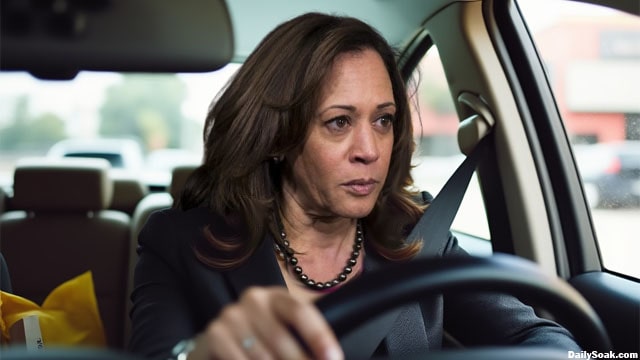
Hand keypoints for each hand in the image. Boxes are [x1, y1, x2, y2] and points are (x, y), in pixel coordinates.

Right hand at [188, 286, 343, 359]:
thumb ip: (302, 337)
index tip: (333, 359)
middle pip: (282, 339)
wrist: (220, 340)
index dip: (319, 337)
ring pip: (262, 355)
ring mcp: (232, 316)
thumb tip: (329, 358)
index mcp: (277, 296)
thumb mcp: (283, 328)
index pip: (301, 312)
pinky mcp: (215, 334)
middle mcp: (254, 299)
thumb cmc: (262, 335)